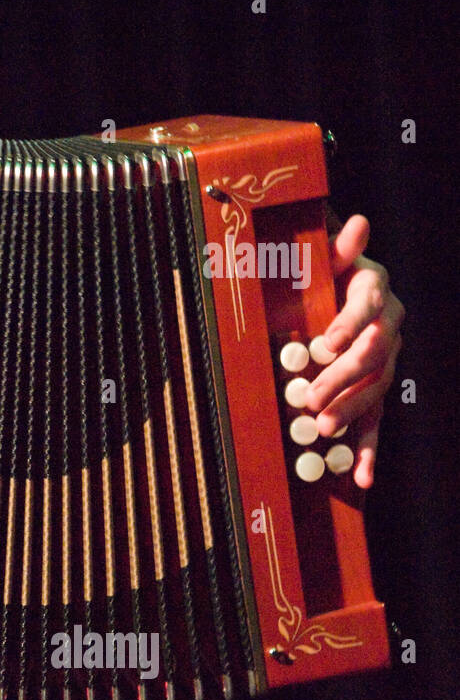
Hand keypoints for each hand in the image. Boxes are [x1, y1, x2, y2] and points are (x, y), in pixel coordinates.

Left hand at [303, 215, 403, 488]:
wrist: (336, 284)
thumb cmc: (324, 271)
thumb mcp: (325, 257)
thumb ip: (338, 247)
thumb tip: (357, 222)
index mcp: (375, 291)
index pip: (365, 310)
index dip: (347, 325)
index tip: (324, 342)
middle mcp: (389, 327)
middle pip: (371, 357)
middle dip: (341, 379)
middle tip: (310, 398)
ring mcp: (387, 361)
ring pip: (375, 389)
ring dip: (351, 412)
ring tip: (323, 430)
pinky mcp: (377, 389)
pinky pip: (377, 421)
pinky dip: (369, 450)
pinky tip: (362, 477)